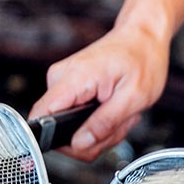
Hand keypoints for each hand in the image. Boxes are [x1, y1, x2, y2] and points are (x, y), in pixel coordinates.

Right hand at [29, 25, 169, 161]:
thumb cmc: (142, 59)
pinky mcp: (70, 91)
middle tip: (117, 125)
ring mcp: (64, 85)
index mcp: (74, 78)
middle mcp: (61, 79)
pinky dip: (96, 124)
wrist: (142, 39)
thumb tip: (80, 144)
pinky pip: (74, 121)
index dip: (54, 139)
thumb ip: (105, 123)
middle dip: (91, 139)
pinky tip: (111, 112)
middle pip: (58, 132)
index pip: (41, 116)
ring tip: (118, 115)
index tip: (79, 144)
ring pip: (70, 131)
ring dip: (98, 132)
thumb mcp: (134, 97)